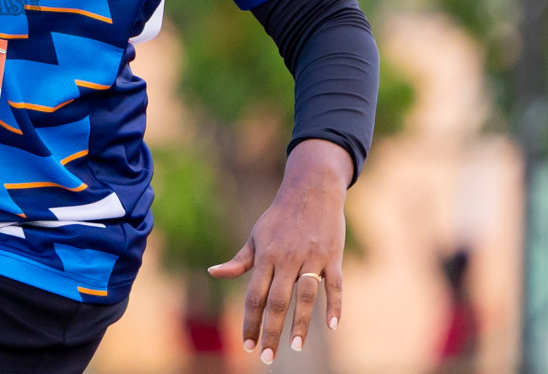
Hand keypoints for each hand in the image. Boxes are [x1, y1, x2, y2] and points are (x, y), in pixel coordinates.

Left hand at [207, 139, 351, 364]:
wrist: (311, 189)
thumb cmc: (279, 217)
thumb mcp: (256, 236)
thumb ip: (239, 260)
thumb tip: (212, 273)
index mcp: (265, 256)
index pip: (254, 295)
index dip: (249, 320)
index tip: (246, 344)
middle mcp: (286, 259)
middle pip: (276, 301)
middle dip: (270, 331)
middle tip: (266, 356)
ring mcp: (311, 258)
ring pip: (305, 296)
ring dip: (300, 324)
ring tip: (295, 347)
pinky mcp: (332, 256)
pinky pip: (334, 284)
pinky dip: (335, 305)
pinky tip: (332, 326)